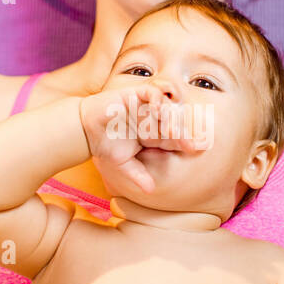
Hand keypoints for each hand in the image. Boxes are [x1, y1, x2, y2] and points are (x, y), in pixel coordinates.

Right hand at [79, 84, 198, 192]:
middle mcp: (154, 120)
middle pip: (175, 124)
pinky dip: (157, 98)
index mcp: (155, 136)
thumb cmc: (105, 145)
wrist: (84, 130)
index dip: (187, 143)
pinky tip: (158, 109)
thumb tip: (150, 191)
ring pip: (167, 108)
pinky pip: (152, 93)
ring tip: (172, 131)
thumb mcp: (123, 164)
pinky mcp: (136, 94)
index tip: (199, 149)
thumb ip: (138, 175)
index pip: (175, 139)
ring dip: (171, 118)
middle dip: (184, 133)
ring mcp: (146, 106)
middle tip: (191, 144)